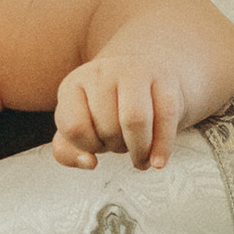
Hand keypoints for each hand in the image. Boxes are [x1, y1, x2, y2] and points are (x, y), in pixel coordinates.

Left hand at [53, 56, 184, 170]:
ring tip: (140, 157)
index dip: (87, 147)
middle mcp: (102, 72)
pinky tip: (158, 162)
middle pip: (108, 127)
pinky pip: (165, 117)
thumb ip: (67, 152)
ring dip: (139, 151)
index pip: (74, 127)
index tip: (97, 146)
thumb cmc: (107, 109)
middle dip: (115, 147)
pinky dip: (162, 147)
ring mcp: (135, 71)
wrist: (143, 76)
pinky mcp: (164, 78)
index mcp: (74, 84)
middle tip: (121, 145)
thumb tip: (89, 162)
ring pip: (135, 120)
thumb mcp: (79, 126)